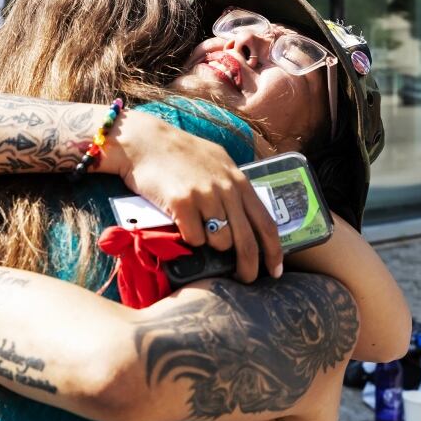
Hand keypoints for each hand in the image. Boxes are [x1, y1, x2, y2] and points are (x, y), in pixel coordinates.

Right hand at [113, 111, 282, 282]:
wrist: (144, 141)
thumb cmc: (179, 154)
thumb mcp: (218, 164)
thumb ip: (233, 188)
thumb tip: (246, 217)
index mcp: (239, 181)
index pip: (266, 222)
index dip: (274, 251)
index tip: (275, 270)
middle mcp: (227, 188)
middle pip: (247, 241)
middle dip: (248, 268)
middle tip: (245, 279)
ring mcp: (205, 195)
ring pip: (220, 242)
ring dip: (212, 246)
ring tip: (198, 231)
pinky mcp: (182, 203)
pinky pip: (194, 238)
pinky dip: (189, 238)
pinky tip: (181, 224)